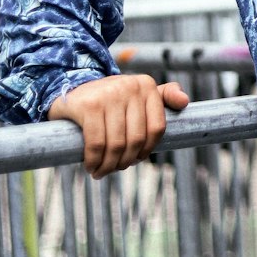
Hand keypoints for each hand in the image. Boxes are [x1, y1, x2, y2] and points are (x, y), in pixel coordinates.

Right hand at [48, 75, 189, 178]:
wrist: (71, 91)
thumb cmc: (109, 100)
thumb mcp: (137, 95)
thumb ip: (163, 98)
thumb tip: (184, 102)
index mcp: (146, 85)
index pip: (157, 128)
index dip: (147, 150)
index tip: (135, 159)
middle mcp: (130, 86)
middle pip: (136, 139)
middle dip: (125, 161)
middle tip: (114, 169)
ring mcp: (109, 94)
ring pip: (116, 144)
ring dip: (108, 166)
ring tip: (101, 171)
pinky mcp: (89, 105)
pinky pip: (96, 143)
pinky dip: (93, 161)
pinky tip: (90, 166)